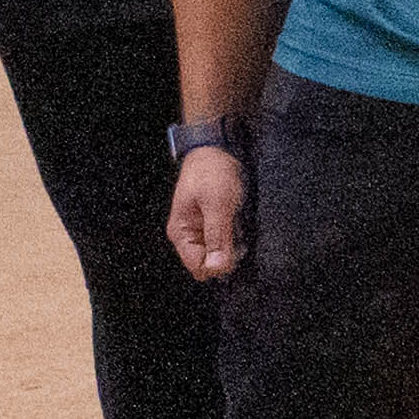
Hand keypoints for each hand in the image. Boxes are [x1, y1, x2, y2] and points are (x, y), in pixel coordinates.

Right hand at [166, 142, 245, 281]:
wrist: (217, 150)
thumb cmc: (212, 172)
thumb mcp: (217, 203)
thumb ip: (217, 236)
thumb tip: (218, 268)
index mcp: (181, 233)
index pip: (198, 268)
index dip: (218, 265)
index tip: (234, 248)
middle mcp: (188, 236)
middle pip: (209, 264)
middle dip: (226, 255)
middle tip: (236, 232)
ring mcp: (199, 231)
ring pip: (218, 254)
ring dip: (232, 245)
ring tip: (236, 223)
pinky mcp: (211, 226)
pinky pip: (224, 242)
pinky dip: (234, 237)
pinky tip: (237, 221)